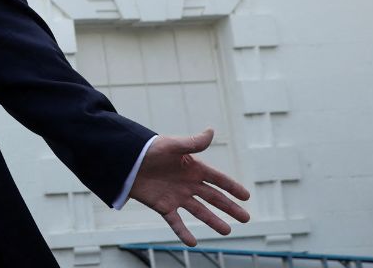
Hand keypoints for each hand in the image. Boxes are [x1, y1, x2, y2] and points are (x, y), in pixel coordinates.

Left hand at [129, 128, 250, 245]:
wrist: (125, 160)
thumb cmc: (149, 149)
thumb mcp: (172, 145)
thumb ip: (192, 143)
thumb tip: (211, 131)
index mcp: (192, 168)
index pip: (217, 179)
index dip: (232, 187)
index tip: (247, 196)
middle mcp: (187, 183)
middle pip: (213, 197)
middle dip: (229, 207)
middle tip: (246, 218)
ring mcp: (176, 196)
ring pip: (199, 211)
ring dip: (213, 221)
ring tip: (227, 231)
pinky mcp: (163, 205)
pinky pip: (176, 221)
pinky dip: (183, 232)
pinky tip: (193, 242)